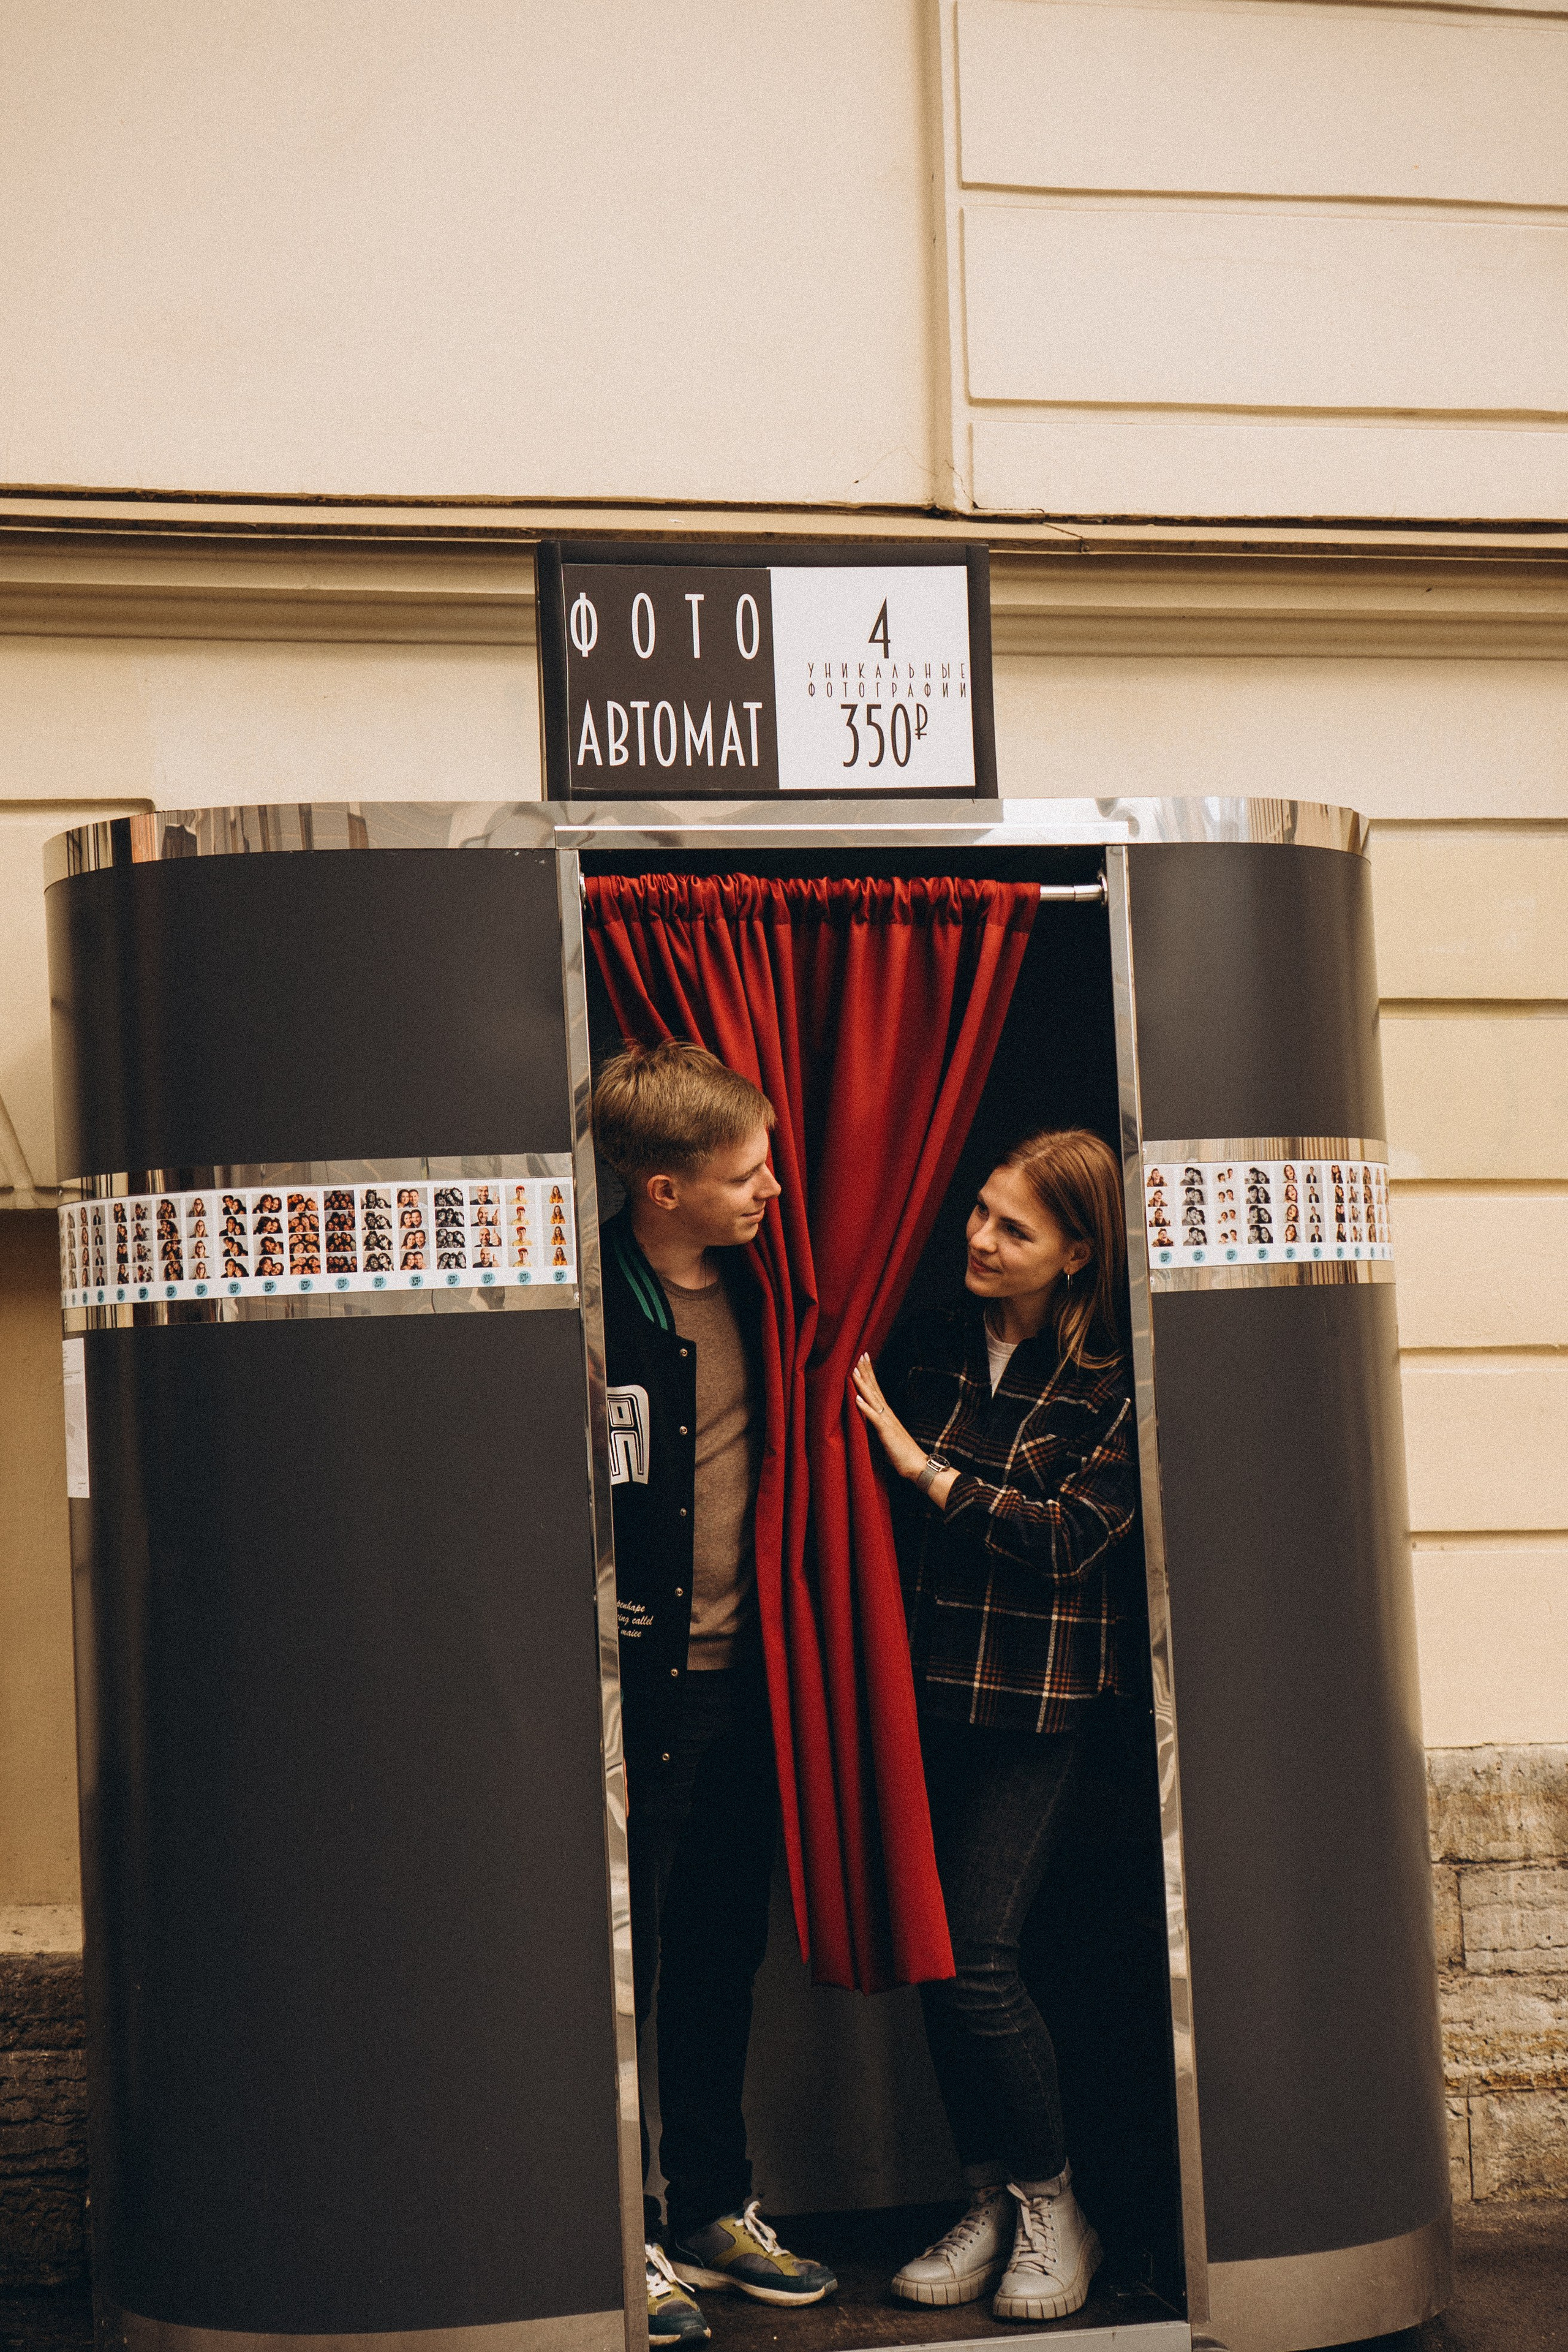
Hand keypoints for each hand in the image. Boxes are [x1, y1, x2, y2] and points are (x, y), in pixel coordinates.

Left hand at [852, 1354, 929, 1482]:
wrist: (917, 1466)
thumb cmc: (902, 1453)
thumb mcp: (886, 1436)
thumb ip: (878, 1425)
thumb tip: (868, 1417)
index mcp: (887, 1414)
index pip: (876, 1390)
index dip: (869, 1375)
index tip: (863, 1361)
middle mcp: (887, 1414)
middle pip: (875, 1389)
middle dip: (866, 1372)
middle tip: (860, 1355)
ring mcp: (887, 1422)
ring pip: (873, 1399)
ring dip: (863, 1385)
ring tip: (854, 1371)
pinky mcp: (886, 1433)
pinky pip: (874, 1418)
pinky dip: (865, 1408)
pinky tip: (857, 1398)